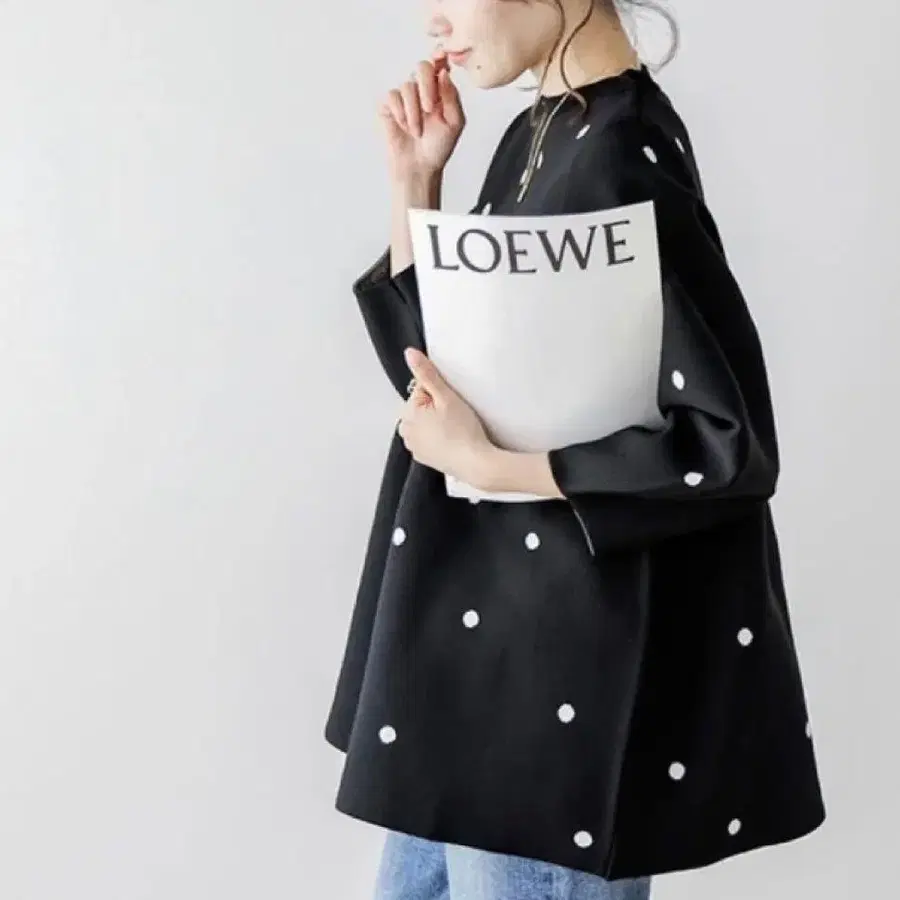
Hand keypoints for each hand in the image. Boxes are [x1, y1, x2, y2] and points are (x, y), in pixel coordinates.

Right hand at [378, 50, 465, 183]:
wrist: (419, 167)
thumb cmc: (438, 148)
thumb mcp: (455, 123)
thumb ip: (452, 97)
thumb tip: (443, 73)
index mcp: (440, 91)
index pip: (439, 65)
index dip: (439, 56)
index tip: (439, 55)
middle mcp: (422, 90)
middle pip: (422, 66)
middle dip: (426, 85)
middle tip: (429, 108)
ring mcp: (404, 97)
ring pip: (407, 85)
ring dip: (413, 111)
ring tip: (417, 131)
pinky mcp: (388, 106)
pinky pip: (392, 96)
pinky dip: (400, 112)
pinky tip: (404, 125)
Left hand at [397, 347, 493, 483]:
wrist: (476, 463)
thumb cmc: (463, 431)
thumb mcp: (446, 396)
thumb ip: (426, 373)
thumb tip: (409, 354)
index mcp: (407, 413)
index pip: (421, 389)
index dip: (439, 392)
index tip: (451, 402)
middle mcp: (406, 431)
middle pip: (421, 407)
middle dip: (436, 407)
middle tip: (455, 415)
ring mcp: (414, 447)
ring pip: (425, 423)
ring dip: (436, 422)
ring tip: (455, 428)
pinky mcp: (424, 458)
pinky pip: (429, 439)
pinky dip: (438, 438)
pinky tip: (452, 439)